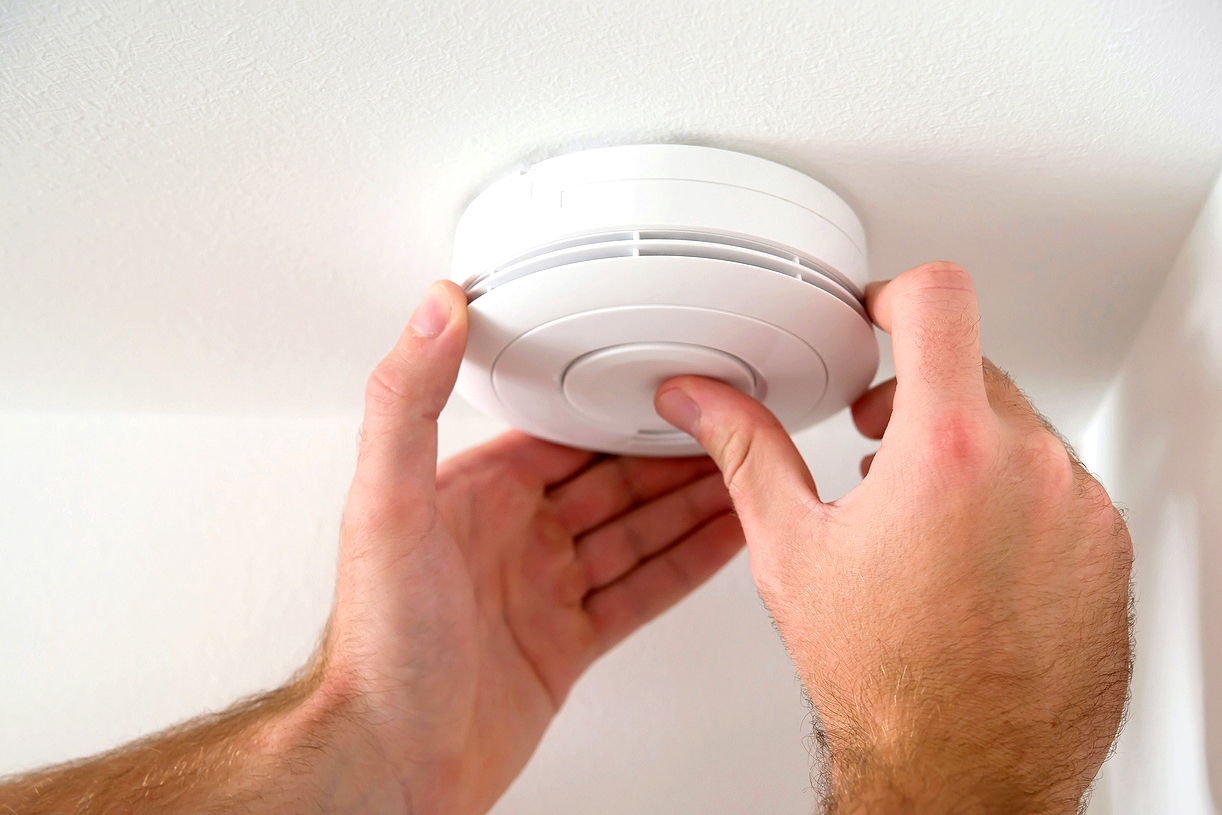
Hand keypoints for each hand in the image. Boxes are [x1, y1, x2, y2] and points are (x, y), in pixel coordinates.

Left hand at [312, 281, 743, 814]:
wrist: (394, 760)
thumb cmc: (380, 644)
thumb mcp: (386, 503)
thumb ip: (407, 401)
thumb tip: (433, 308)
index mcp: (474, 495)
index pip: (561, 433)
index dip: (616, 407)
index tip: (664, 379)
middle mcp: (512, 538)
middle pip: (611, 480)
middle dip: (670, 452)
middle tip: (730, 423)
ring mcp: (542, 591)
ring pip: (636, 532)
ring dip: (691, 502)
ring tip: (746, 471)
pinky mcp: (567, 642)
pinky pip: (642, 590)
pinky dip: (687, 564)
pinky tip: (724, 539)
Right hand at [655, 262, 1132, 811]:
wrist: (965, 770)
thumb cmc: (885, 679)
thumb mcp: (792, 549)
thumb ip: (748, 451)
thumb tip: (703, 400)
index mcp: (946, 451)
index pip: (939, 300)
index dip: (896, 293)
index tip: (879, 315)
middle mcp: (1030, 467)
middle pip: (973, 366)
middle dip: (918, 393)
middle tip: (876, 445)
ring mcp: (1079, 507)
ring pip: (1018, 427)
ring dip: (967, 449)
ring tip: (921, 514)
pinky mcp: (1105, 546)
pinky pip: (1059, 483)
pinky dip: (1013, 496)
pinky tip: (970, 555)